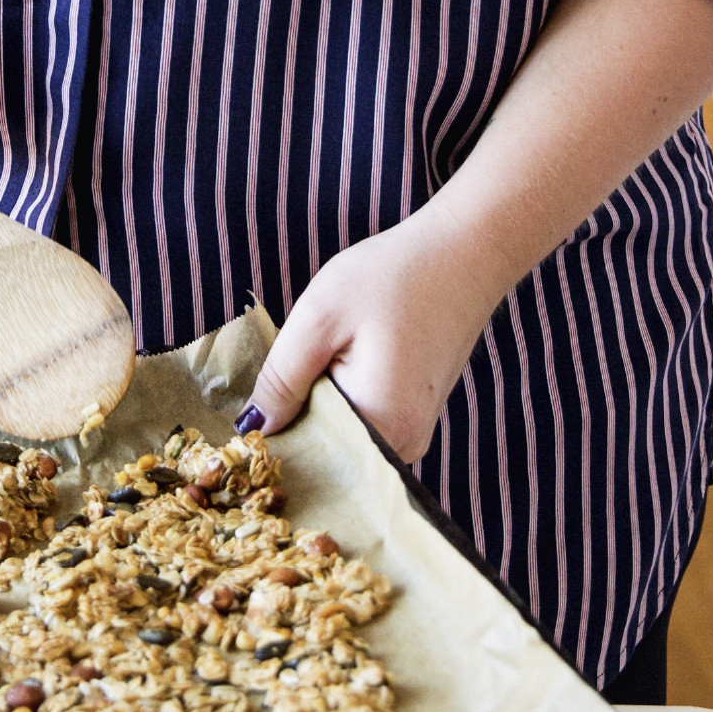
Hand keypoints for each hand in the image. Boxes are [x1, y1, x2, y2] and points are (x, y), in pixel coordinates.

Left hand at [244, 220, 513, 464]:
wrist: (467, 252)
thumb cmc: (396, 276)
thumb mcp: (320, 318)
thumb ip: (281, 379)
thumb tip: (254, 427)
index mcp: (381, 424)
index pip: (309, 459)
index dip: (272, 442)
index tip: (245, 421)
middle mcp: (405, 443)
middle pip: (328, 455)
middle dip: (296, 425)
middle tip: (281, 381)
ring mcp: (416, 432)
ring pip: (345, 440)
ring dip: (318, 414)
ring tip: (311, 371)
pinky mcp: (418, 417)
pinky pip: (365, 427)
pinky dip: (342, 405)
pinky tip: (335, 371)